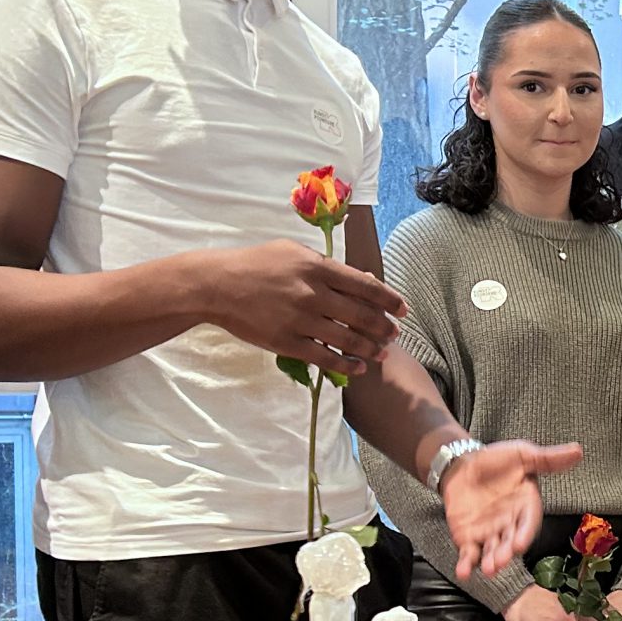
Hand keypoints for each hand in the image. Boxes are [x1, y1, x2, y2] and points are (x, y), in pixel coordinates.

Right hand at [210, 239, 405, 377]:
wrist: (218, 285)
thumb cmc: (257, 264)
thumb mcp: (294, 253)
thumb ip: (328, 266)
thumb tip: (361, 280)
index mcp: (317, 267)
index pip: (365, 286)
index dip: (389, 299)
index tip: (403, 309)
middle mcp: (314, 294)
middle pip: (361, 315)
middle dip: (384, 326)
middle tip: (396, 333)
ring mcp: (301, 320)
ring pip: (347, 339)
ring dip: (371, 348)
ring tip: (383, 352)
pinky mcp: (288, 343)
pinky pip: (325, 358)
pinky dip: (346, 365)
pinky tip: (358, 368)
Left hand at [441, 441, 583, 581]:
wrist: (462, 464)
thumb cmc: (496, 460)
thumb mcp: (522, 455)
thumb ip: (548, 459)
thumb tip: (578, 451)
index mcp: (526, 506)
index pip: (528, 522)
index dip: (524, 533)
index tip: (519, 544)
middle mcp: (510, 524)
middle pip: (510, 541)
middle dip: (506, 552)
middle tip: (501, 560)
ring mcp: (489, 533)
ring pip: (491, 551)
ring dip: (490, 561)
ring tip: (488, 569)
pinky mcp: (468, 538)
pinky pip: (469, 553)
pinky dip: (466, 564)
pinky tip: (463, 572)